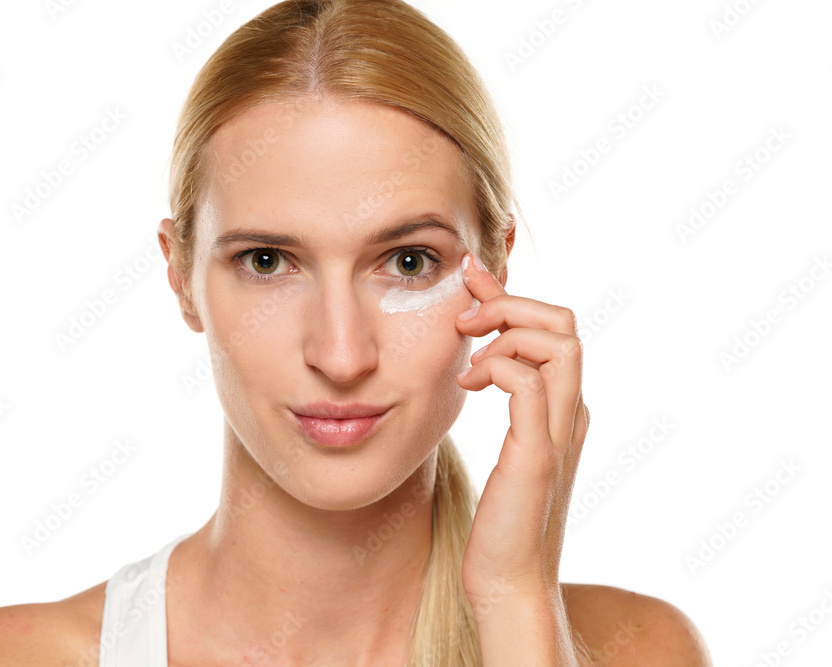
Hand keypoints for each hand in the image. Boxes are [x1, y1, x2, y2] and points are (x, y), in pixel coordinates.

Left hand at [455, 251, 589, 603]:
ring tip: (467, 362)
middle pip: (564, 321)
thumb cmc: (500, 516)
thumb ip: (507, 402)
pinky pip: (529, 385)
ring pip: (558, 342)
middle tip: (465, 319)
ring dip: (505, 333)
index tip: (468, 279)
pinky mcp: (538, 455)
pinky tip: (469, 385)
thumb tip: (482, 361)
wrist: (507, 579)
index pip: (554, 327)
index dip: (510, 295)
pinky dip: (498, 368)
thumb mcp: (507, 447)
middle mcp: (571, 413)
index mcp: (564, 407)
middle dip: (510, 303)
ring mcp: (559, 432)